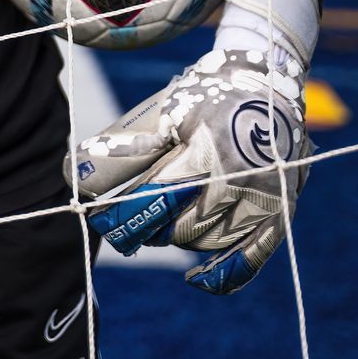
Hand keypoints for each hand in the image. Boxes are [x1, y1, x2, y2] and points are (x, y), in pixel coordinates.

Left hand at [67, 46, 310, 292]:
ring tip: (165, 221)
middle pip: (180, 227)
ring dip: (178, 238)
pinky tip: (194, 279)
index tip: (98, 219)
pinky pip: (251, 257)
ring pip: (207, 242)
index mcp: (206, 149)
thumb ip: (121, 147)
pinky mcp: (281, 212)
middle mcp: (239, 177)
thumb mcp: (162, 111)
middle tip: (127, 224)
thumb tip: (77, 177)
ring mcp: (263, 197)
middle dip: (148, 228)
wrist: (267, 79)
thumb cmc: (203, 95)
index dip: (120, 213)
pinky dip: (222, 274)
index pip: (153, 197)